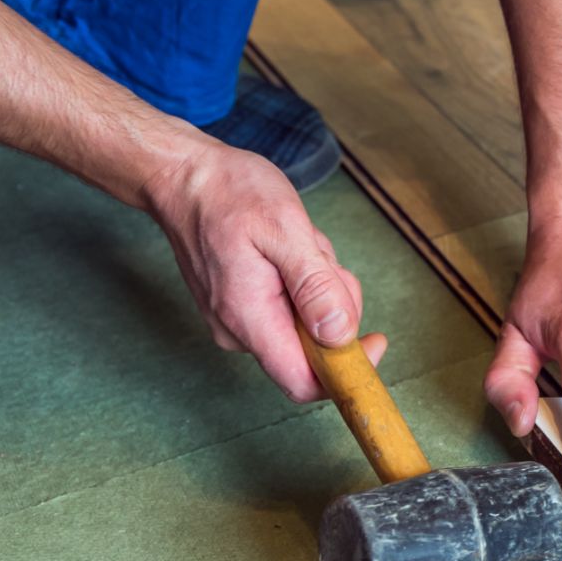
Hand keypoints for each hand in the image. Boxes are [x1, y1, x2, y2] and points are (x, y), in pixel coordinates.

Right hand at [142, 140, 385, 401]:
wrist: (183, 178)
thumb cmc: (229, 194)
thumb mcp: (285, 228)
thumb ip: (315, 285)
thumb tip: (341, 334)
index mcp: (249, 319)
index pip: (303, 382)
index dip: (348, 371)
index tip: (377, 338)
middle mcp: (238, 332)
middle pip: (314, 349)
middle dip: (334, 305)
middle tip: (319, 255)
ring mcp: (236, 322)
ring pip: (305, 325)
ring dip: (319, 286)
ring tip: (297, 244)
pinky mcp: (240, 308)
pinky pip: (290, 309)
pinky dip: (302, 281)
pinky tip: (286, 249)